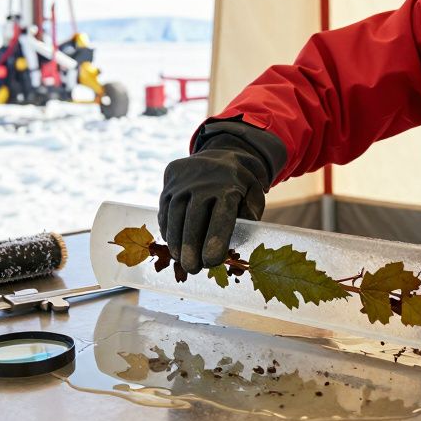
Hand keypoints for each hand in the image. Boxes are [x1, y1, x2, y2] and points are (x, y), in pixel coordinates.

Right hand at [159, 127, 276, 272]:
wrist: (221, 151)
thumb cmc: (241, 182)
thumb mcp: (255, 192)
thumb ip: (251, 212)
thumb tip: (237, 236)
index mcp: (229, 186)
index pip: (220, 217)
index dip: (215, 241)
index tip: (211, 262)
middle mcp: (203, 182)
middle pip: (193, 219)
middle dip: (192, 247)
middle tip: (193, 269)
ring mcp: (183, 181)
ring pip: (174, 215)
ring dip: (176, 241)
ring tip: (181, 261)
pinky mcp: (169, 182)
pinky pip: (165, 208)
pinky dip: (168, 228)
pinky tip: (173, 244)